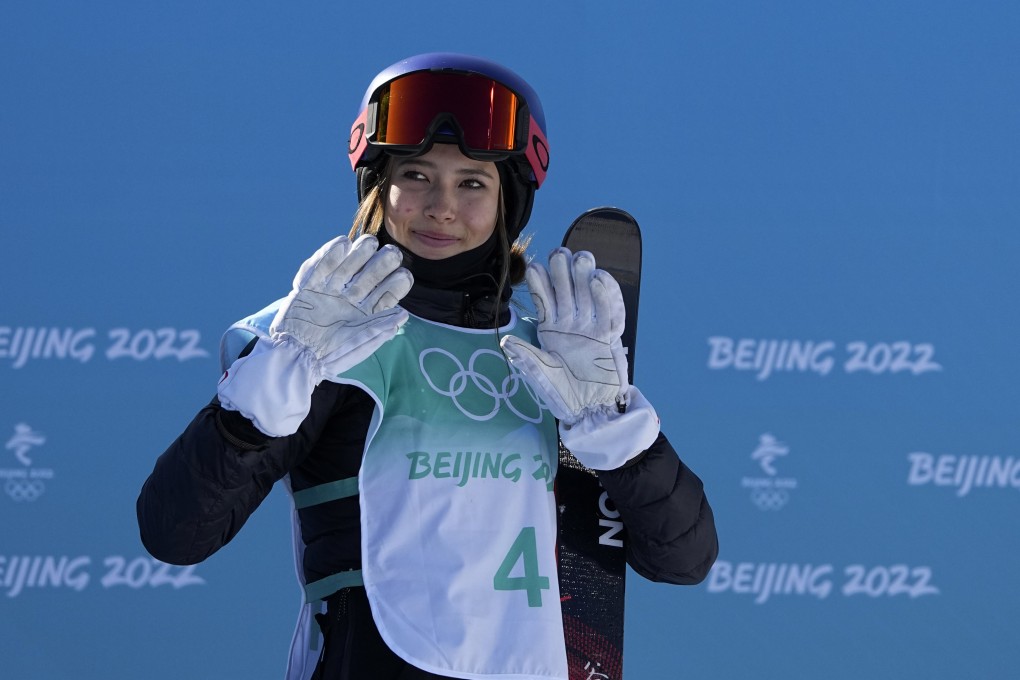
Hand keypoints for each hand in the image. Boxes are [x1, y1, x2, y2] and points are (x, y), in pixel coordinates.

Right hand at [271, 233, 412, 378]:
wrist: (295, 357)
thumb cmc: (330, 356)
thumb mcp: (358, 346)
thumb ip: (379, 330)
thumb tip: (403, 315)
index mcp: (367, 313)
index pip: (387, 294)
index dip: (397, 283)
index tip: (403, 275)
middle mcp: (351, 299)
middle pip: (370, 276)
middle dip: (382, 263)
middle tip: (392, 253)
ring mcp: (330, 291)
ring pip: (348, 267)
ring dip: (359, 254)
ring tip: (369, 243)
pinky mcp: (310, 286)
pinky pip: (321, 267)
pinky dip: (330, 255)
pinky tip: (343, 243)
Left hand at [500, 247, 628, 424]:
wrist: (591, 410)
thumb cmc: (563, 394)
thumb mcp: (542, 377)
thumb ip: (528, 358)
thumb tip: (507, 341)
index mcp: (551, 329)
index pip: (545, 301)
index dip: (540, 284)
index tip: (534, 267)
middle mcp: (571, 323)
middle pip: (567, 291)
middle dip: (564, 272)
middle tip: (560, 254)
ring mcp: (591, 328)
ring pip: (588, 295)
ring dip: (585, 277)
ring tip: (581, 259)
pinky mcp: (610, 337)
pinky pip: (611, 312)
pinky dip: (608, 295)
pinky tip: (600, 279)